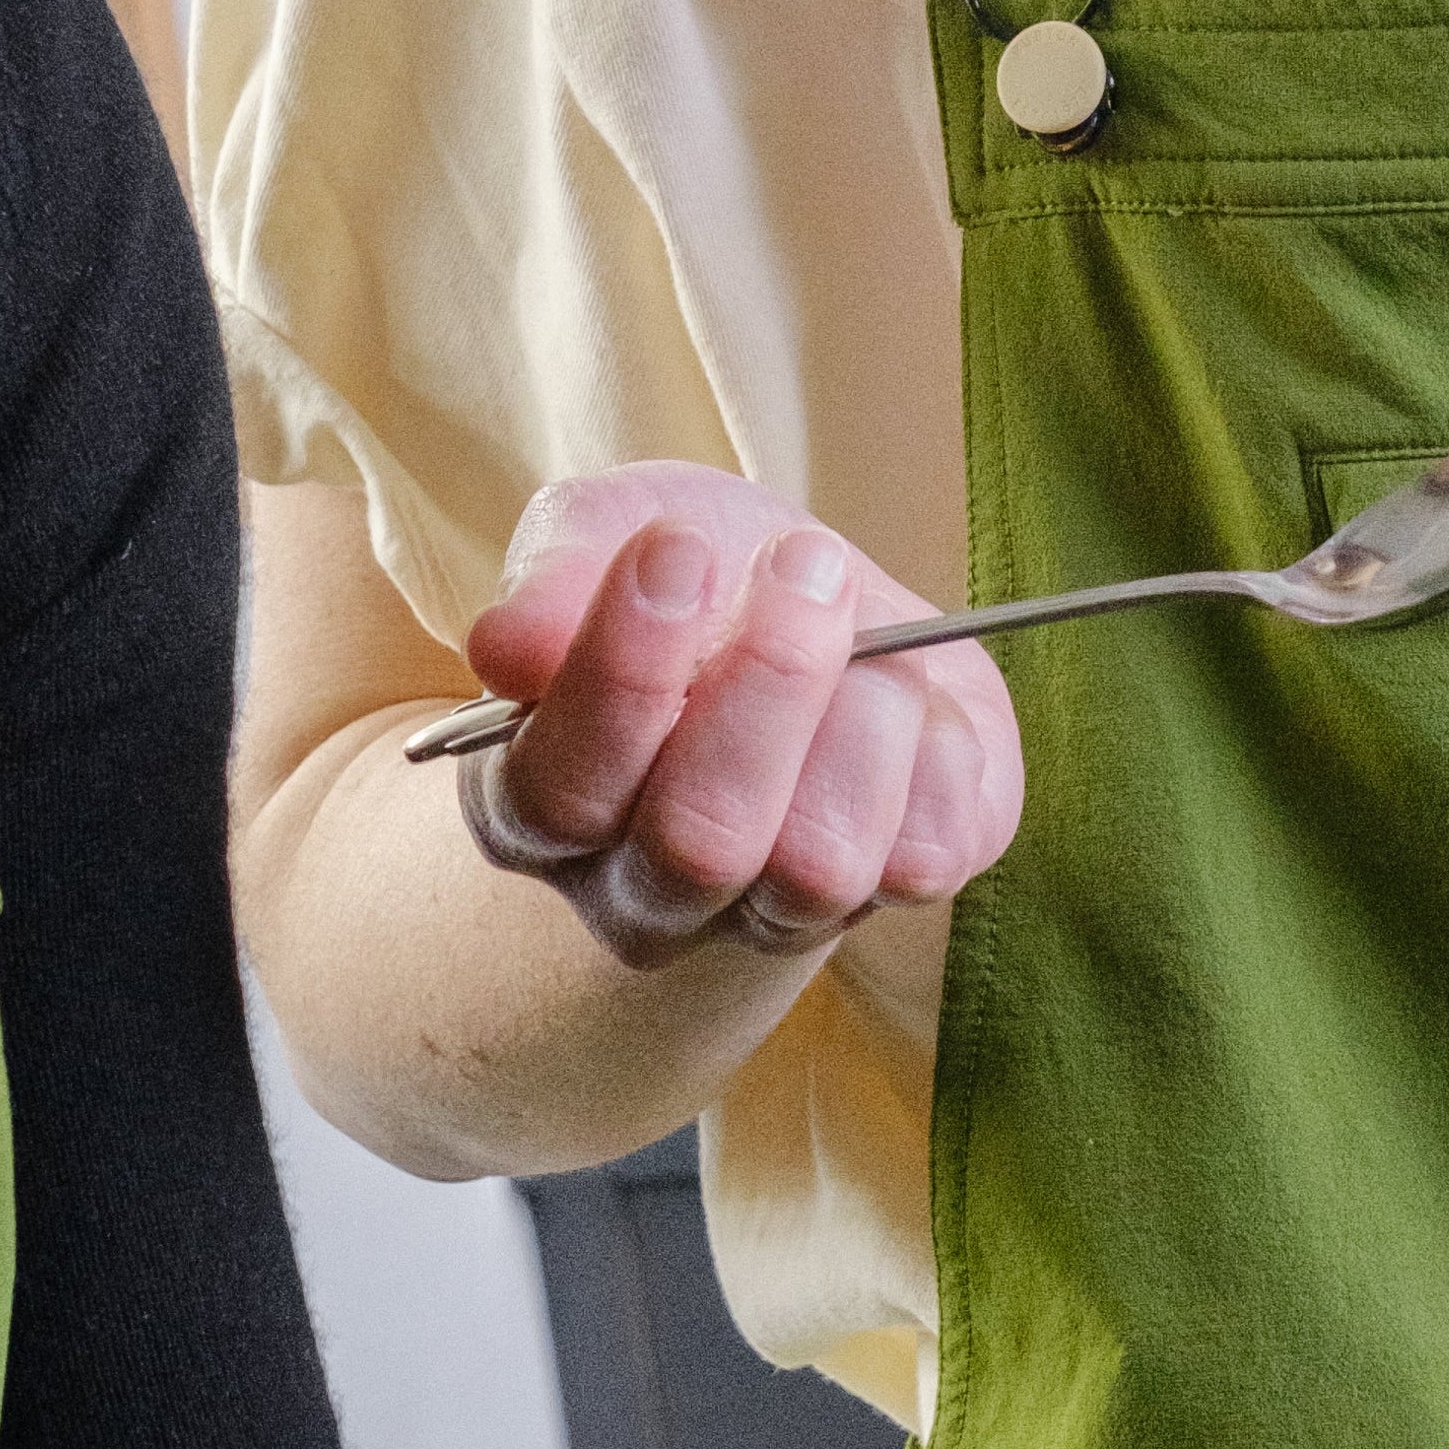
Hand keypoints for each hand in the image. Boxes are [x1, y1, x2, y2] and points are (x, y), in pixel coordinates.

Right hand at [448, 463, 1020, 975]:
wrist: (817, 609)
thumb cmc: (691, 580)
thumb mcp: (613, 534)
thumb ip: (557, 573)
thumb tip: (508, 649)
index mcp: (540, 807)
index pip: (563, 786)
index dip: (623, 672)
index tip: (678, 548)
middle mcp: (645, 892)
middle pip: (698, 842)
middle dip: (767, 686)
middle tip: (806, 563)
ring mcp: (770, 915)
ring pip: (816, 865)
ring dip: (862, 716)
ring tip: (876, 631)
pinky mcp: (893, 895)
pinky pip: (926, 855)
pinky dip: (939, 752)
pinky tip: (916, 695)